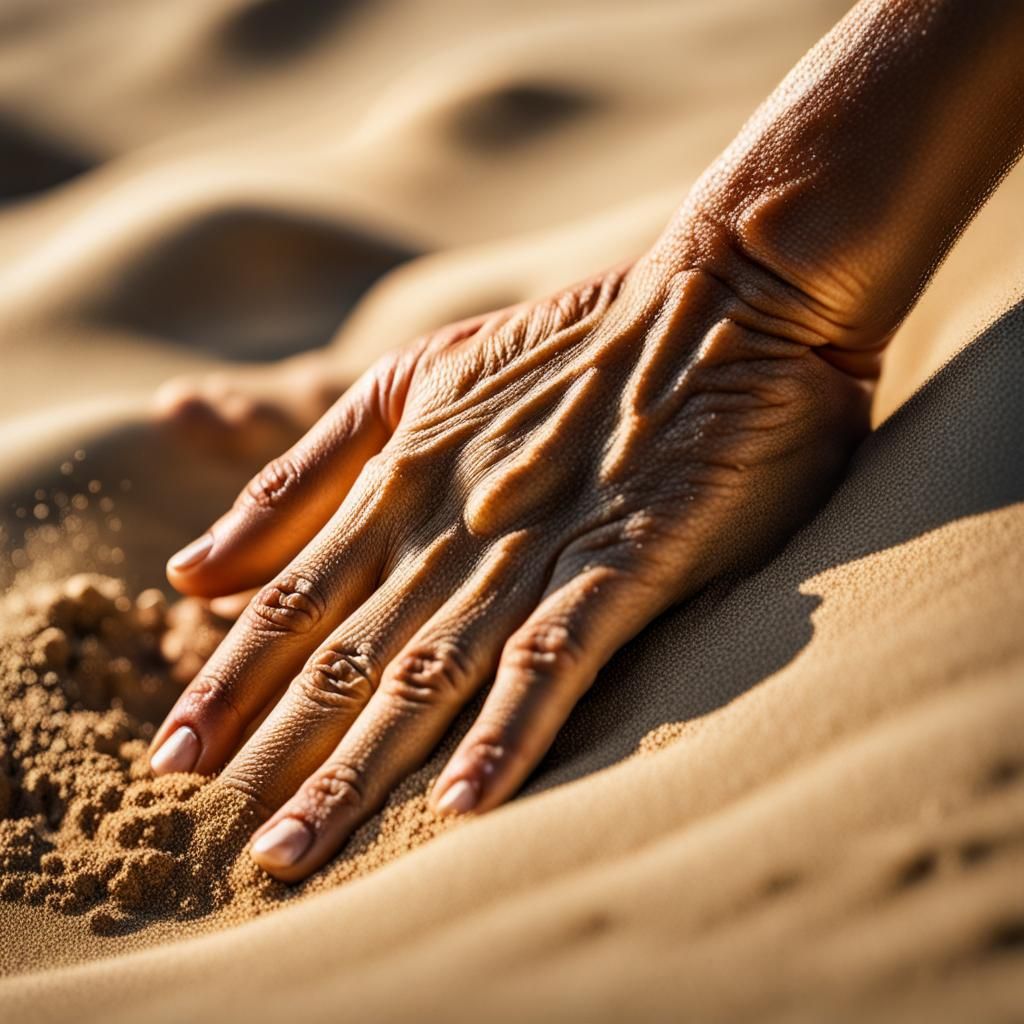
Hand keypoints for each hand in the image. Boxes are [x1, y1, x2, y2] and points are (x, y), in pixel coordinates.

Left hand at [149, 232, 868, 881]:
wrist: (717, 302)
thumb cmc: (568, 343)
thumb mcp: (413, 381)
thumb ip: (305, 471)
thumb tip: (194, 567)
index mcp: (398, 486)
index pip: (288, 604)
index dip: (226, 684)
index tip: (172, 761)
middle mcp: (448, 532)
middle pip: (339, 658)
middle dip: (268, 751)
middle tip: (202, 837)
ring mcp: (535, 551)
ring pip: (424, 675)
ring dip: (355, 769)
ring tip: (290, 854)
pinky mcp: (622, 563)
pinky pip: (552, 659)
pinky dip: (507, 731)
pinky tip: (464, 806)